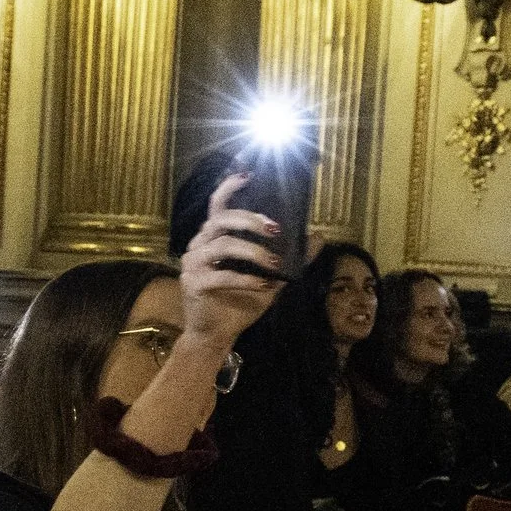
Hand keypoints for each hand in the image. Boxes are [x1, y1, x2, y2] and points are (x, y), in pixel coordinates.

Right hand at [179, 173, 283, 351]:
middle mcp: (199, 247)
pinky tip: (265, 285)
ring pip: (223, 245)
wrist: (216, 335)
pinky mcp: (194, 284)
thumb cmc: (239, 303)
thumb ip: (291, 258)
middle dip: (250, 219)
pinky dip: (248, 279)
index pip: (217, 206)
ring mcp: (193, 265)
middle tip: (275, 228)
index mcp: (213, 239)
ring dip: (254, 252)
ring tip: (275, 262)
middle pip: (220, 220)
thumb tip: (317, 236)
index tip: (248, 175)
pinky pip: (223, 275)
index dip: (230, 188)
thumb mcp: (271, 278)